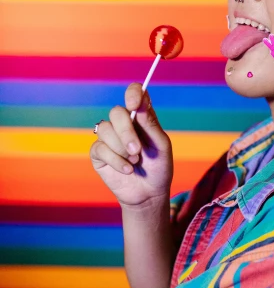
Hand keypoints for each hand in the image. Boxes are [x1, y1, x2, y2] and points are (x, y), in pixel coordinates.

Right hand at [90, 83, 172, 206]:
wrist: (149, 194)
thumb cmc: (158, 168)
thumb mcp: (161, 146)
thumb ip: (151, 125)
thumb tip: (140, 105)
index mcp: (141, 118)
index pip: (134, 94)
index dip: (133, 94)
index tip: (134, 103)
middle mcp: (124, 124)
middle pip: (116, 113)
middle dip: (126, 131)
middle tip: (137, 149)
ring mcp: (109, 138)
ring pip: (105, 130)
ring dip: (122, 148)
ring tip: (135, 161)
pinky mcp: (99, 153)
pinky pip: (100, 148)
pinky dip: (116, 160)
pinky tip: (127, 170)